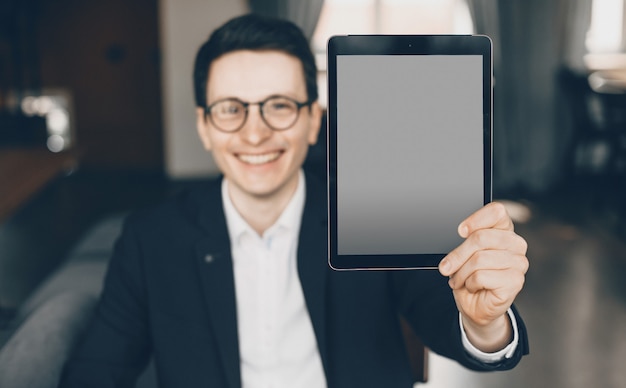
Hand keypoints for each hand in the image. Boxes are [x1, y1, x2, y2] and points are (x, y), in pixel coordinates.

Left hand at [438, 202, 528, 350]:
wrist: (475, 305)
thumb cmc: (471, 277)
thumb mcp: (464, 254)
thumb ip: (467, 241)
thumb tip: (462, 233)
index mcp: (504, 231)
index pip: (497, 212)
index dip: (476, 219)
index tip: (461, 231)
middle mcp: (516, 244)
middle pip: (481, 237)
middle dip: (458, 255)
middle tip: (447, 267)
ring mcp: (519, 263)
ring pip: (478, 259)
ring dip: (461, 272)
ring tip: (460, 279)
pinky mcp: (515, 281)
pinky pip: (481, 276)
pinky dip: (469, 283)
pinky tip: (473, 286)